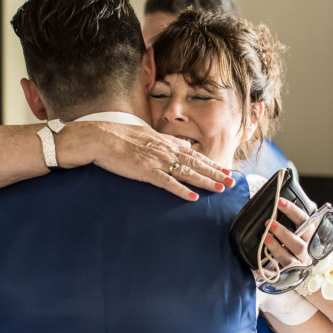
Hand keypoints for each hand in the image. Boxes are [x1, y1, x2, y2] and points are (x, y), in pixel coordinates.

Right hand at [72, 122, 234, 200]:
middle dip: (215, 173)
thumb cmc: (119, 136)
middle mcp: (165, 151)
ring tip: (220, 189)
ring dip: (205, 181)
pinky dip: (181, 190)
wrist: (100, 138)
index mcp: (165, 143)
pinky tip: (193, 197)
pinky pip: (167, 183)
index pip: (193, 155)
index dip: (211, 163)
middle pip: (196, 164)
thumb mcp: (147, 135)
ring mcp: (156, 161)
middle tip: (231, 182)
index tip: (225, 170)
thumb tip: (181, 145)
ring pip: (187, 173)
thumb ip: (166, 141)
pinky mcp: (146, 171)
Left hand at [263, 198, 320, 267]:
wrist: (320, 265)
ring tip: (265, 238)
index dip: (292, 210)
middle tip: (269, 223)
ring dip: (276, 249)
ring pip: (290, 260)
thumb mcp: (308, 228)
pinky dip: (269, 273)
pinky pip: (280, 276)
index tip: (279, 202)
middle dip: (283, 234)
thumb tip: (279, 202)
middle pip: (298, 245)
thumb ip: (298, 219)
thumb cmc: (308, 241)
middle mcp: (308, 251)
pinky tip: (259, 268)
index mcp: (313, 235)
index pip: (304, 221)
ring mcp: (300, 264)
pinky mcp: (292, 274)